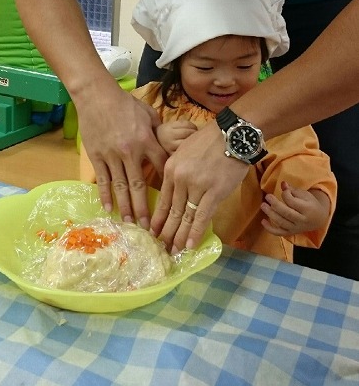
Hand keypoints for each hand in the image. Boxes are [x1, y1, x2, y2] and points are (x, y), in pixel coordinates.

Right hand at [77, 85, 167, 225]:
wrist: (97, 96)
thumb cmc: (124, 103)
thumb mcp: (148, 113)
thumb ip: (158, 129)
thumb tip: (167, 140)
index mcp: (146, 141)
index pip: (160, 167)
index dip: (166, 184)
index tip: (171, 200)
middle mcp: (130, 152)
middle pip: (139, 185)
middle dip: (144, 208)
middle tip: (149, 227)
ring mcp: (112, 155)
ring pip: (120, 186)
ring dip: (125, 207)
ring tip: (129, 223)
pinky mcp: (97, 156)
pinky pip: (102, 180)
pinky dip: (105, 195)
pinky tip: (108, 208)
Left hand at [150, 119, 248, 252]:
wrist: (231, 134)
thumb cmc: (208, 141)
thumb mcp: (183, 151)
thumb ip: (177, 171)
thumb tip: (175, 193)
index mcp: (170, 169)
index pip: (163, 200)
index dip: (158, 219)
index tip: (153, 233)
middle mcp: (180, 179)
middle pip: (172, 212)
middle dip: (166, 232)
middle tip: (162, 248)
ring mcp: (197, 186)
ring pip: (186, 217)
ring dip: (179, 236)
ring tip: (174, 251)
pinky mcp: (214, 192)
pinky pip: (202, 216)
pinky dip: (195, 232)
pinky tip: (189, 245)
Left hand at [260, 181, 329, 235]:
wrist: (318, 219)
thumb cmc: (310, 204)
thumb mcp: (305, 195)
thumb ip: (293, 190)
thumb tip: (283, 184)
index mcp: (307, 209)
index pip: (293, 202)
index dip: (286, 194)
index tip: (284, 190)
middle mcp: (302, 220)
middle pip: (286, 213)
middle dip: (275, 204)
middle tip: (267, 196)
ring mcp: (296, 228)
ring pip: (281, 223)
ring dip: (270, 214)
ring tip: (263, 205)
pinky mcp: (291, 233)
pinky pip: (279, 233)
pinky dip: (270, 229)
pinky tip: (262, 221)